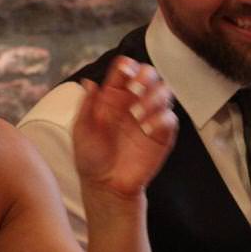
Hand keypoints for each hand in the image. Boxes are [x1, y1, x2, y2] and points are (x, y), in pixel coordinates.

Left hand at [72, 57, 175, 199]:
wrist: (106, 185)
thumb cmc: (91, 157)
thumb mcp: (81, 131)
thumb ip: (86, 106)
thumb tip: (89, 83)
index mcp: (113, 96)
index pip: (125, 70)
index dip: (127, 66)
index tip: (125, 71)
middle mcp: (134, 102)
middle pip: (149, 75)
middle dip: (145, 77)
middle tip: (135, 90)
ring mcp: (150, 117)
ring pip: (164, 92)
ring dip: (154, 97)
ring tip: (138, 114)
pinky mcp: (162, 135)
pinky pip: (169, 119)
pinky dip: (160, 119)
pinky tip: (146, 129)